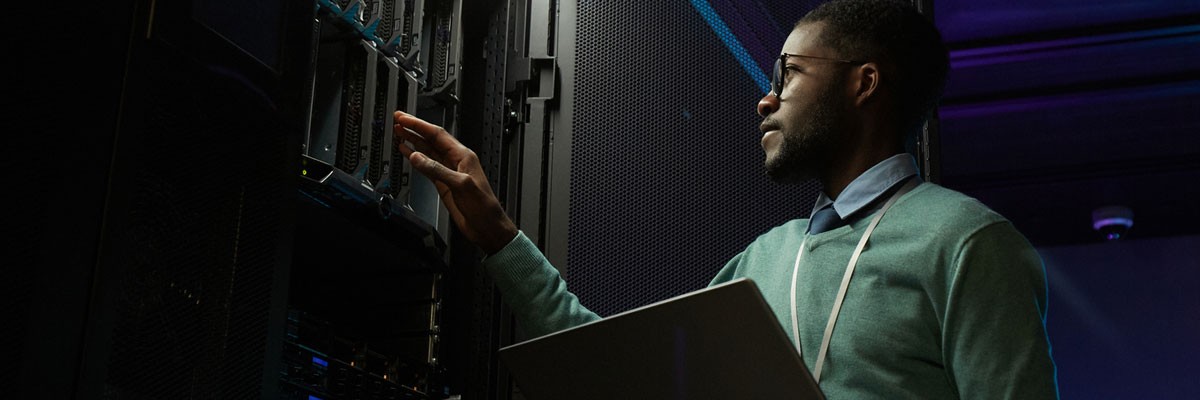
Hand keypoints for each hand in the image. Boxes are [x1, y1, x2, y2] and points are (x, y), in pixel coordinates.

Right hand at [393, 111, 518, 254]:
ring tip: (399, 132)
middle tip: (398, 120)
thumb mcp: (461, 185)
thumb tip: (417, 157)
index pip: (437, 135)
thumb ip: (438, 170)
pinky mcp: (443, 184)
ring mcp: (448, 172)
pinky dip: (415, 159)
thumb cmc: (484, 206)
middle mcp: (455, 161)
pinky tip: (407, 153)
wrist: (487, 227)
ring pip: (427, 152)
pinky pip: (427, 167)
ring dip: (413, 141)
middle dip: (414, 129)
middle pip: (431, 140)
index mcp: (463, 156)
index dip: (419, 125)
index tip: (405, 118)